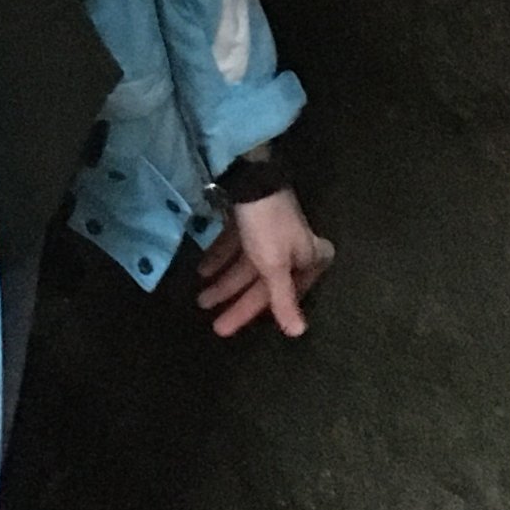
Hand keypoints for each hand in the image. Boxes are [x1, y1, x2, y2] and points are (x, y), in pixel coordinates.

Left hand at [196, 186, 332, 338]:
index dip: (252, 312)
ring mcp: (272, 232)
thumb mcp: (275, 265)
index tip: (226, 327)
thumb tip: (299, 332)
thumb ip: (283, 299)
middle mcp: (294, 247)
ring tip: (201, 298)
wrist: (252, 176)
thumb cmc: (268, 226)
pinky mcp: (253, 219)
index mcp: (308, 259)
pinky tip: (202, 270)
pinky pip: (237, 245)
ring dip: (224, 281)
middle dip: (234, 299)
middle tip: (210, 320)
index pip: (280, 296)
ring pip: (247, 264)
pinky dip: (221, 258)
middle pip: (262, 282)